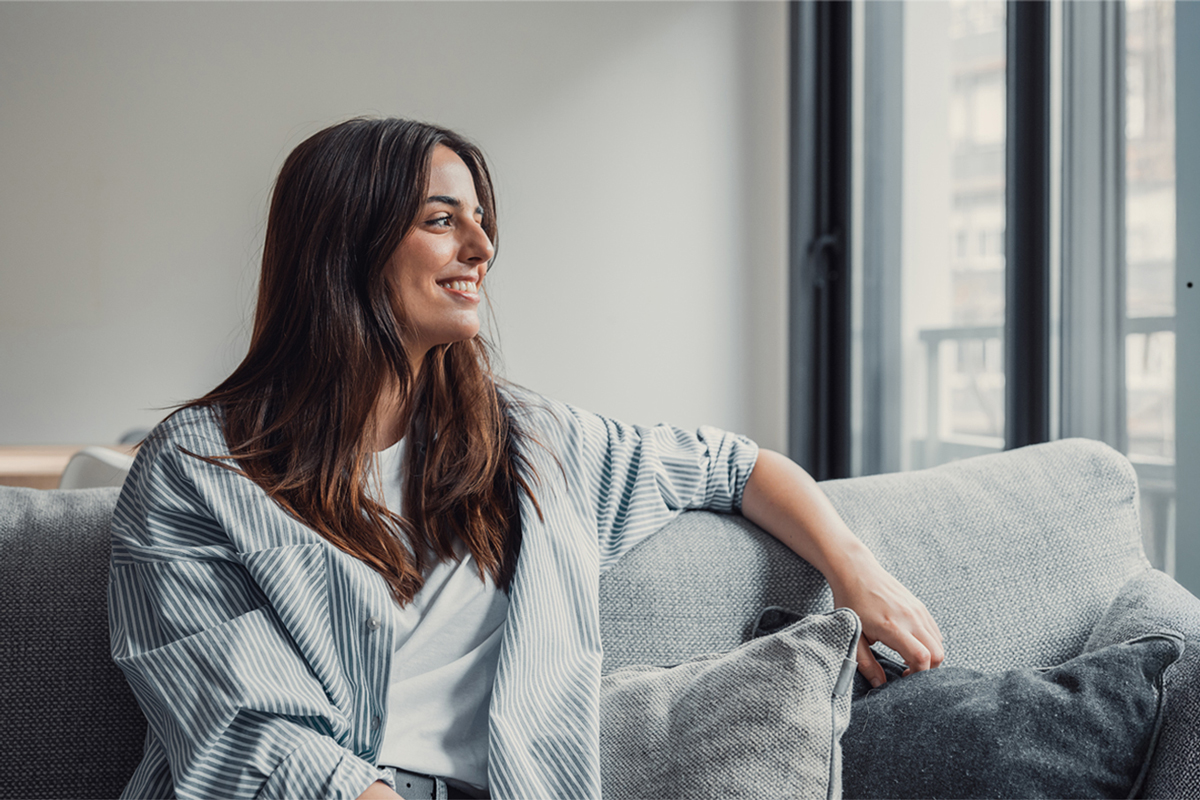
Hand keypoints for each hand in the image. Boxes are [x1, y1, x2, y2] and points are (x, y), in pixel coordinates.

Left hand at [826, 547, 943, 686]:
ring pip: (939, 643)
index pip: (922, 658)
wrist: (856, 571)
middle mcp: (911, 618)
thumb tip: (880, 685)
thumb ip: (866, 664)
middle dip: (927, 669)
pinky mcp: (919, 606)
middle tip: (907, 671)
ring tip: (908, 658)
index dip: (917, 675)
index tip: (903, 678)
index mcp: (893, 627)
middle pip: (937, 654)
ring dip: (929, 656)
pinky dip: (930, 643)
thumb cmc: (851, 603)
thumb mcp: (853, 636)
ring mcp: (918, 610)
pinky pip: (935, 631)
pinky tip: (911, 644)